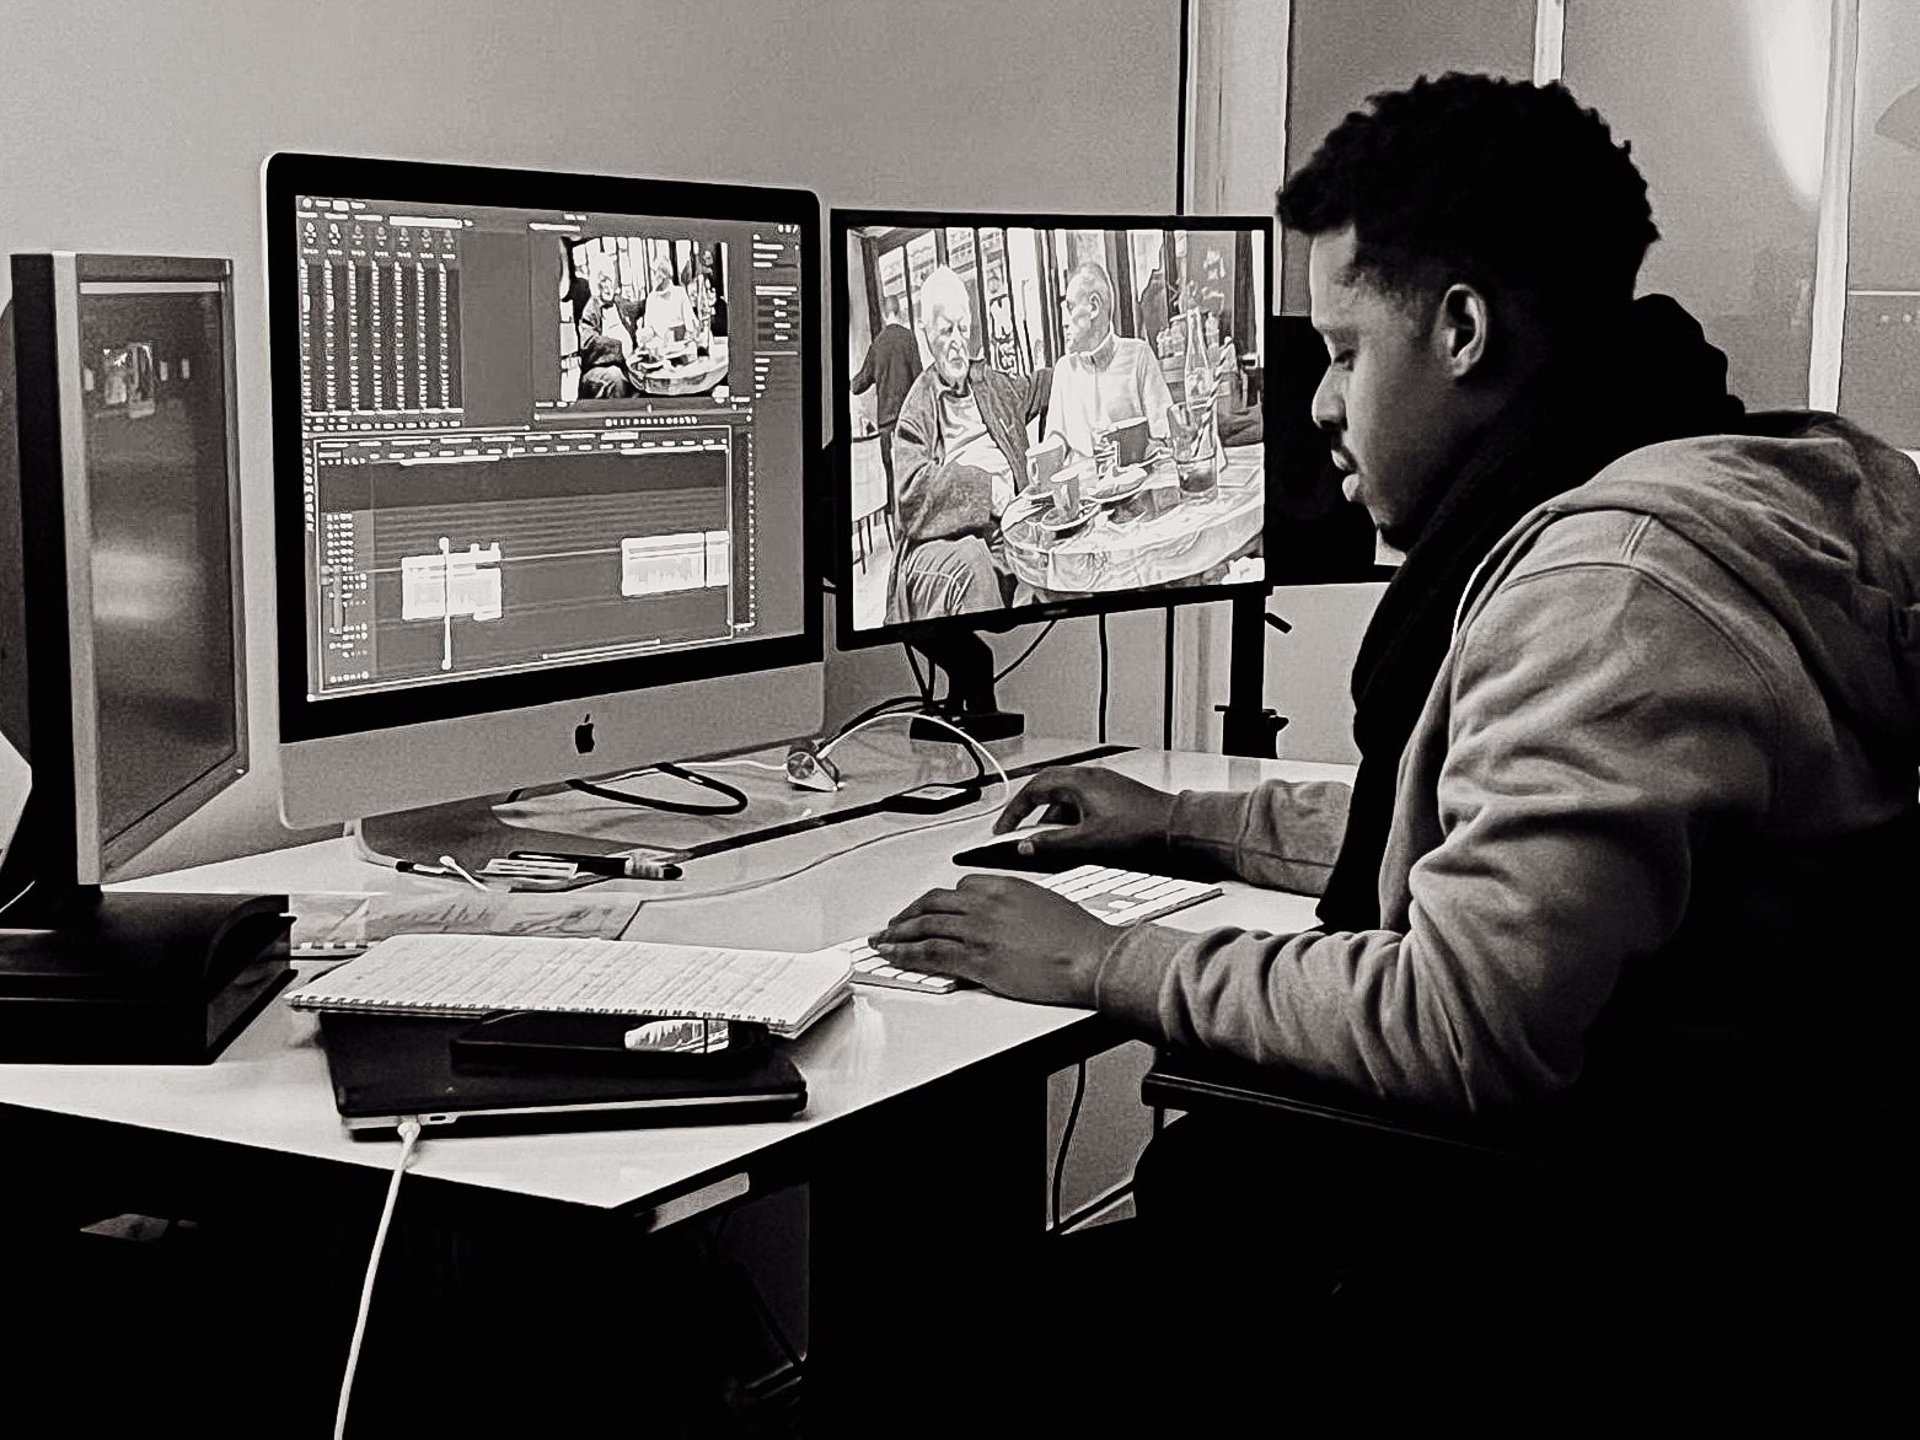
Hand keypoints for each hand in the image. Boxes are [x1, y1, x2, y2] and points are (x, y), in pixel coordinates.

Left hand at [872, 875, 1113, 1003]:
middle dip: (909, 913)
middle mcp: (987, 902)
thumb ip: (1022, 907)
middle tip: (895, 923)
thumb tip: (1012, 920)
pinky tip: (893, 956)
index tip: (930, 908)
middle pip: (934, 902)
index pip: (961, 886)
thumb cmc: (1081, 938)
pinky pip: (929, 953)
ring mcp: (978, 930)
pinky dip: (905, 953)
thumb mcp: (1049, 905)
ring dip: (898, 933)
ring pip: (924, 926)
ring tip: (883, 941)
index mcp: (1006, 886)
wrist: (1091, 958)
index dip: (939, 900)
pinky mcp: (976, 958)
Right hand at [992, 766, 1177, 856]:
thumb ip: (1052, 844)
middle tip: (1017, 830)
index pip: (1033, 789)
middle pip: (1046, 788)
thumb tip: (1027, 847)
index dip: (1014, 811)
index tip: (1003, 829)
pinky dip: (1071, 820)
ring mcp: (1103, 785)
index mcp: (1079, 782)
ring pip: (1065, 798)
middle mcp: (1090, 778)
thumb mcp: (1087, 842)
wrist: (1176, 828)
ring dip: (1052, 818)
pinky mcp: (1114, 796)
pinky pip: (1081, 804)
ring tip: (1050, 843)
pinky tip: (1076, 840)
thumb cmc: (1140, 829)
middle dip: (1029, 810)